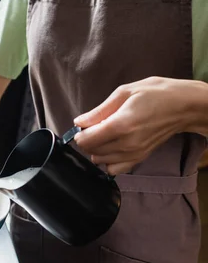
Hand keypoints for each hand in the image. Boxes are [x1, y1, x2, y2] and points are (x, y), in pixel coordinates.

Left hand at [74, 77, 190, 174]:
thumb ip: (99, 111)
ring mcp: (134, 154)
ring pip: (100, 161)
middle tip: (95, 126)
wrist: (183, 106)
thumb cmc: (155, 94)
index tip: (84, 125)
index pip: (86, 140)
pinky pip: (114, 169)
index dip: (80, 133)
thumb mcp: (124, 92)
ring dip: (97, 150)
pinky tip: (112, 147)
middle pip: (91, 151)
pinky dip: (109, 161)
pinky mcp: (139, 159)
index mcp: (121, 125)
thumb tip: (79, 122)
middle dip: (87, 140)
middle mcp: (126, 144)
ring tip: (106, 135)